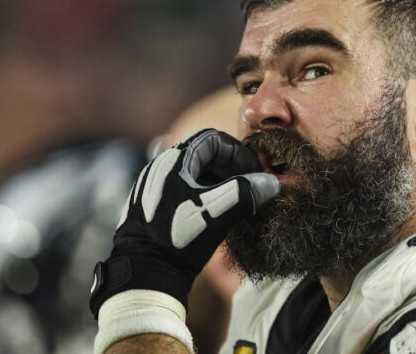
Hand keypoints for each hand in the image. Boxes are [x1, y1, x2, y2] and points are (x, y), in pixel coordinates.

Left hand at [89, 128, 278, 317]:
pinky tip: (216, 216)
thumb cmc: (179, 238)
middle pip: (205, 155)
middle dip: (232, 168)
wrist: (144, 275)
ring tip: (237, 202)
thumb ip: (248, 191)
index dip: (239, 152)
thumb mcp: (219, 212)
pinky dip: (205, 196)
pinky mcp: (151, 208)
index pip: (214, 139)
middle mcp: (159, 169)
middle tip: (250, 187)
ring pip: (195, 175)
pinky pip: (184, 191)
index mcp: (173, 161)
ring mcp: (153, 188)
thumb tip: (271, 183)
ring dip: (220, 183)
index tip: (254, 172)